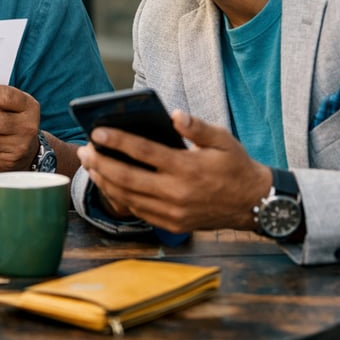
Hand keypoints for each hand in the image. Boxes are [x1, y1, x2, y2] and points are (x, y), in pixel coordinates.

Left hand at [78, 110, 272, 231]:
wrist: (255, 204)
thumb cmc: (235, 166)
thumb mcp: (223, 140)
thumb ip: (196, 127)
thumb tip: (173, 115)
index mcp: (187, 168)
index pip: (144, 152)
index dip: (117, 141)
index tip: (96, 131)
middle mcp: (177, 192)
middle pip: (127, 178)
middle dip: (100, 162)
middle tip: (84, 149)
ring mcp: (173, 212)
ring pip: (128, 197)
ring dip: (104, 180)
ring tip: (90, 165)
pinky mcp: (172, 224)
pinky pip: (138, 210)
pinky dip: (118, 196)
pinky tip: (108, 183)